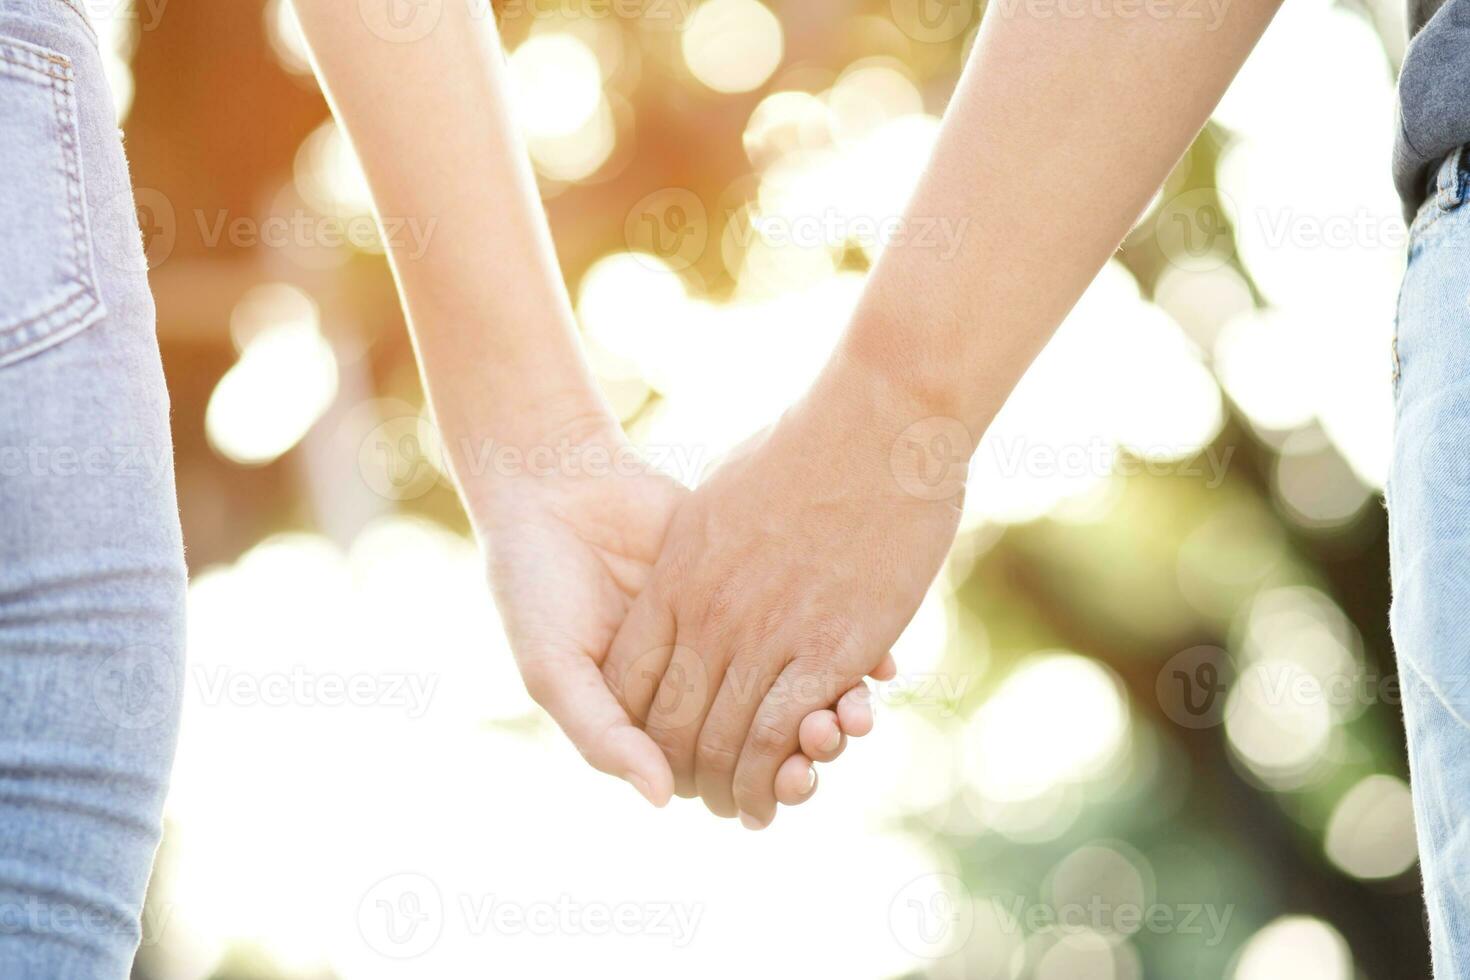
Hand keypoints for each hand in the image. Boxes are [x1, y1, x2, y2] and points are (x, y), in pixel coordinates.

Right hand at [463, 410, 880, 806]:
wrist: (551, 488)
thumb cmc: (535, 589)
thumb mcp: (553, 667)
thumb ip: (602, 735)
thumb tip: (660, 799)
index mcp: (653, 718)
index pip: (724, 773)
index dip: (763, 784)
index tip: (794, 780)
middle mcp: (701, 683)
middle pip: (772, 737)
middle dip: (808, 748)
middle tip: (830, 740)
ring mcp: (732, 634)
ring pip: (798, 685)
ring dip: (832, 704)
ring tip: (856, 706)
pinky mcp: (755, 586)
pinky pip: (809, 623)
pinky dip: (846, 646)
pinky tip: (874, 657)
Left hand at [602, 359, 966, 826]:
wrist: (873, 419)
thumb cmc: (804, 446)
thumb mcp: (723, 498)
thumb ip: (703, 550)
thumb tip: (695, 573)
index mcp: (676, 578)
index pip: (630, 679)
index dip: (639, 727)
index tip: (658, 751)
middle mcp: (709, 614)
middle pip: (672, 723)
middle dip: (685, 773)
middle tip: (706, 799)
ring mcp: (766, 632)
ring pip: (729, 740)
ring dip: (738, 786)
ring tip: (750, 810)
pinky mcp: (828, 646)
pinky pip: (786, 730)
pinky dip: (782, 769)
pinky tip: (792, 783)